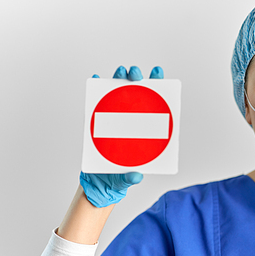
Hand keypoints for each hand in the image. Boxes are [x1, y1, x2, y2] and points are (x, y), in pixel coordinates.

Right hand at [81, 65, 163, 207]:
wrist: (98, 182)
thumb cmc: (119, 177)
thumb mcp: (127, 178)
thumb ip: (131, 177)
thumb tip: (136, 175)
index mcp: (144, 129)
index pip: (154, 103)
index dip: (157, 85)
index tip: (157, 73)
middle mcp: (131, 119)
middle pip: (136, 92)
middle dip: (137, 78)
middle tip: (135, 75)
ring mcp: (114, 117)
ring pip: (118, 91)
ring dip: (119, 78)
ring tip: (120, 72)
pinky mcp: (98, 120)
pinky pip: (97, 101)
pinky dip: (97, 88)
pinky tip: (97, 79)